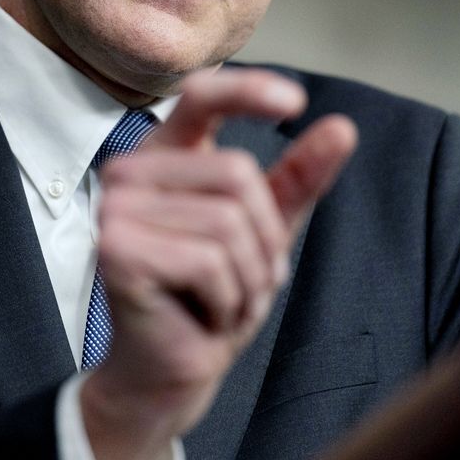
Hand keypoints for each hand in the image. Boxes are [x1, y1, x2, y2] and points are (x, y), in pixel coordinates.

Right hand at [80, 68, 357, 459]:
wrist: (170, 369)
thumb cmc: (212, 296)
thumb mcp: (267, 231)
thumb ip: (298, 179)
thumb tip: (343, 128)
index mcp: (165, 155)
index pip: (202, 96)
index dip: (247, 90)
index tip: (294, 102)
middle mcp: (130, 172)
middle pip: (236, 174)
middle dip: (265, 240)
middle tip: (248, 282)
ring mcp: (116, 208)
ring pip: (228, 222)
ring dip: (248, 277)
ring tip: (227, 302)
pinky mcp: (116, 249)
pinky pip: (209, 261)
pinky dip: (226, 300)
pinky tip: (206, 316)